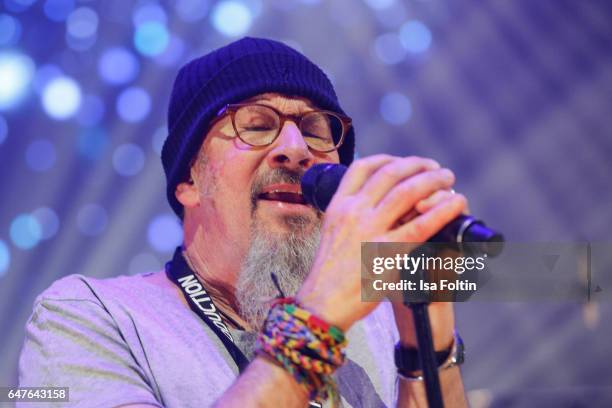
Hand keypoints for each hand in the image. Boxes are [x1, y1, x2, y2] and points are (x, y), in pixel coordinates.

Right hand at [296, 155, 467, 330]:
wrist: (323, 302)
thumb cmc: (330, 272)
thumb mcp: (332, 232)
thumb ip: (350, 214)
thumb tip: (374, 199)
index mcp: (338, 206)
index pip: (362, 167)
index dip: (388, 158)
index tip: (405, 162)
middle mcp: (353, 213)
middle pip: (389, 173)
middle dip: (417, 165)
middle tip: (435, 168)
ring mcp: (370, 231)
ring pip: (407, 192)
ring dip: (433, 180)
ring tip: (448, 179)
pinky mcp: (388, 253)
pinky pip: (422, 225)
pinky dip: (443, 210)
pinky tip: (456, 204)